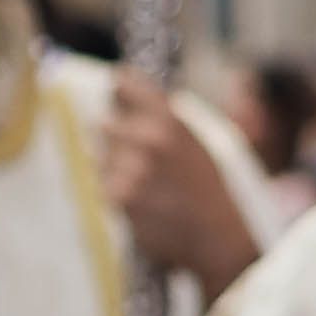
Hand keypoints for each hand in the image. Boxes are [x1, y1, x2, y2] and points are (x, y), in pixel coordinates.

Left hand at [103, 73, 262, 298]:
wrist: (216, 234)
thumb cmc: (206, 186)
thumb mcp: (193, 139)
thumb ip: (159, 113)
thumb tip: (120, 81)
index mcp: (171, 118)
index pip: (123, 84)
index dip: (118, 90)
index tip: (116, 92)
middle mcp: (149, 137)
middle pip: (103, 123)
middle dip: (115, 138)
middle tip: (138, 156)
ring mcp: (132, 167)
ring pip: (99, 155)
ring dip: (114, 166)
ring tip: (145, 182)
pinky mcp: (119, 195)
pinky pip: (102, 183)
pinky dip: (116, 191)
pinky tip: (142, 199)